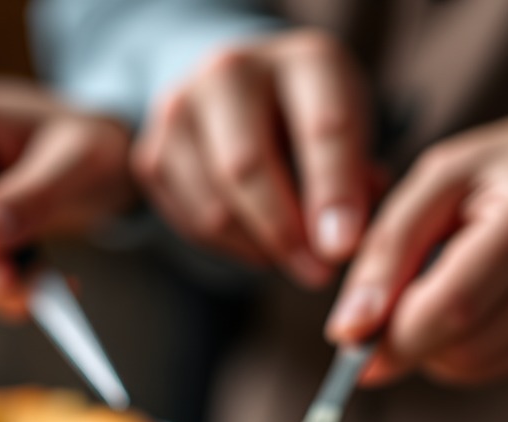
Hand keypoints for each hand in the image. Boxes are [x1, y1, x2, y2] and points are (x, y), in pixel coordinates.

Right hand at [131, 29, 377, 286]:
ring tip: (291, 257)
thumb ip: (356, 184)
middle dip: (285, 233)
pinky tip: (256, 240)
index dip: (334, 193)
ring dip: (259, 250)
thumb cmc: (312, 125)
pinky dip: (230, 248)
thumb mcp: (352, 139)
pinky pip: (191, 225)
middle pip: (247, 166)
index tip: (342, 248)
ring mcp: (181, 108)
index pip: (321, 127)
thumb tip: (339, 241)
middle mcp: (233, 70)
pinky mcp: (151, 153)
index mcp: (304, 60)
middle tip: (317, 274)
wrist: (246, 100)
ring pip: (215, 208)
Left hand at [325, 112, 507, 385]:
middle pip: (460, 348)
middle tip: (393, 303)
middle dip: (408, 337)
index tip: (349, 335)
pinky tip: (475, 306)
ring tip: (443, 290)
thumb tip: (349, 332)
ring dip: (433, 345)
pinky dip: (463, 349)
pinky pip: (494, 370)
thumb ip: (387, 251)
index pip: (452, 307)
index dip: (392, 335)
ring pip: (472, 368)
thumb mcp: (438, 180)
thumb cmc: (503, 172)